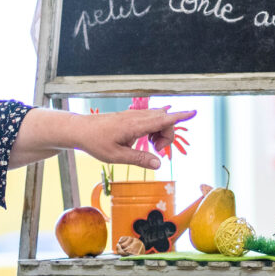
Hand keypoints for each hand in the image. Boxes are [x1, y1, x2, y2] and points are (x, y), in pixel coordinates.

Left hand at [78, 107, 195, 169]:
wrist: (81, 130)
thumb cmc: (96, 143)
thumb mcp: (117, 157)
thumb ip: (140, 159)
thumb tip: (159, 164)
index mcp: (135, 126)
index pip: (162, 120)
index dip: (179, 117)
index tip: (193, 112)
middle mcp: (137, 117)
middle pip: (165, 121)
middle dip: (168, 136)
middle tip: (156, 151)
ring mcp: (134, 115)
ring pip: (159, 120)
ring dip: (161, 133)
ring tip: (150, 146)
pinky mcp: (131, 117)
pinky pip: (151, 119)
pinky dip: (154, 129)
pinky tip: (148, 138)